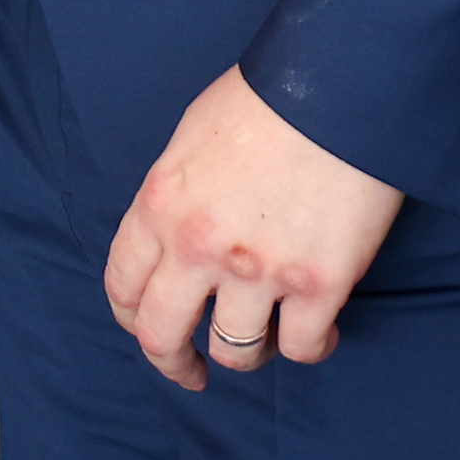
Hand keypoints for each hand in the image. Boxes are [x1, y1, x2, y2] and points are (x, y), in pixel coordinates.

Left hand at [102, 67, 407, 386]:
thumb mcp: (190, 139)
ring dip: (246, 352)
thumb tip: (174, 236)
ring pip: (235, 351)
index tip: (146, 328)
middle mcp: (199, 246)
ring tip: (264, 338)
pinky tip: (317, 330)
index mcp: (160, 204)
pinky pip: (304, 348)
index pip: (122, 285)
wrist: (338, 87)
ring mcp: (259, 270)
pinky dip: (311, 347)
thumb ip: (175, 197)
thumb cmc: (266, 99)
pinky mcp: (319, 284)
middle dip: (172, 363)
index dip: (131, 317)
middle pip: (162, 335)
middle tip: (189, 372)